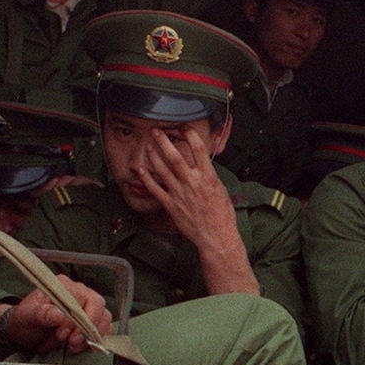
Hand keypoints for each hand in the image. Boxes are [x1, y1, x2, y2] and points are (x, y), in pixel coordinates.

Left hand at [0, 276, 113, 355]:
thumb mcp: (27, 316)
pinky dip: (98, 339)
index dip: (75, 318)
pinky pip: (105, 327)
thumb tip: (59, 314)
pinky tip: (83, 346)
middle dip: (87, 327)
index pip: (80, 297)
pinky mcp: (92, 321)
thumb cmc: (25, 320)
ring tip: (74, 345)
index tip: (62, 333)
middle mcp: (79, 292)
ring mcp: (87, 306)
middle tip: (71, 341)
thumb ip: (42, 313)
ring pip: (105, 316)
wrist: (25, 332)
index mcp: (63, 286)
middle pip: (98, 305)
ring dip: (93, 334)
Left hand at [136, 123, 238, 247]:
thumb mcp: (221, 190)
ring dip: (154, 156)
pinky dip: (147, 179)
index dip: (190, 135)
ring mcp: (180, 194)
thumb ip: (209, 176)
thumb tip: (204, 166)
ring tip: (148, 146)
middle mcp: (192, 183)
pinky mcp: (171, 205)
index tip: (184, 128)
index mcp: (208, 177)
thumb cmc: (222, 216)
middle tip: (157, 131)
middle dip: (164, 141)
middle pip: (175, 157)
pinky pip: (156, 189)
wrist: (216, 236)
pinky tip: (142, 170)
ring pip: (163, 170)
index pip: (198, 150)